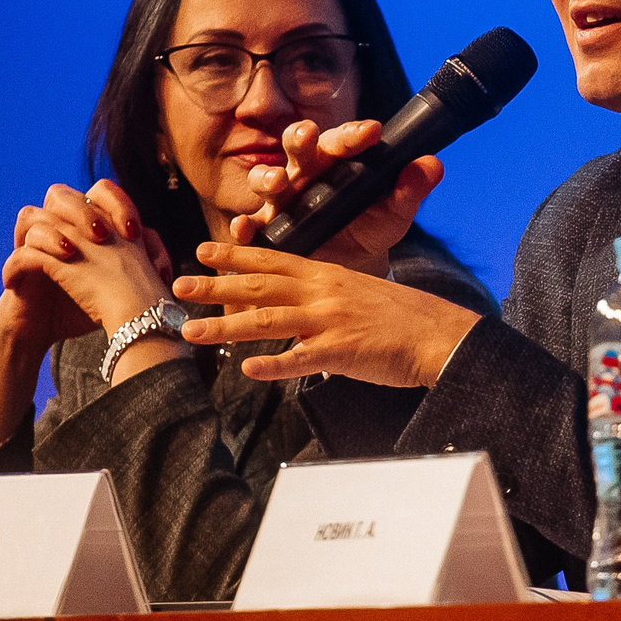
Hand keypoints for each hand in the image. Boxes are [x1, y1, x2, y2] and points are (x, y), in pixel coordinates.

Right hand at [0, 181, 179, 469]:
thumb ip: (136, 268)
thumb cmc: (84, 304)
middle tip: (101, 235)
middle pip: (60, 194)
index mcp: (83, 226)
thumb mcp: (116, 287)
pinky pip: (19, 253)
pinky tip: (54, 269)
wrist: (49, 329)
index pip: (99, 193)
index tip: (135, 232)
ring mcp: (33, 245)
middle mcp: (57, 228)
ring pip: (32, 215)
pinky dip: (34, 258)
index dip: (117, 204)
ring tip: (72, 251)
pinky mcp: (18, 267)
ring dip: (53, 230)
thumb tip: (161, 264)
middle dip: (81, 210)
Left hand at [172, 240, 479, 386]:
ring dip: (226, 326)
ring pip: (267, 322)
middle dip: (215, 286)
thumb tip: (301, 306)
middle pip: (259, 287)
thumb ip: (326, 298)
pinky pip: (301, 359)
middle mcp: (323, 292)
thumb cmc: (404, 319)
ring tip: (192, 332)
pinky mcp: (342, 351)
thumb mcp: (360, 294)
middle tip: (179, 286)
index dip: (236, 257)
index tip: (204, 251)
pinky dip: (273, 364)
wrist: (441, 334)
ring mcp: (330, 321)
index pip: (273, 261)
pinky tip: (246, 369)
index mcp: (327, 275)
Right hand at [231, 118, 442, 278]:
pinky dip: (243, 227)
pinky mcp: (267, 231)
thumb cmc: (372, 228)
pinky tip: (244, 229)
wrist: (354, 268)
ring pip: (266, 180)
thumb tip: (433, 164)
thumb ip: (410, 189)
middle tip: (307, 135)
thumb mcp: (395, 212)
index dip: (353, 135)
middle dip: (299, 138)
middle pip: (297, 148)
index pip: (342, 140)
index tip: (371, 132)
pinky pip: (249, 225)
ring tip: (277, 182)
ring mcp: (282, 201)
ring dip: (267, 177)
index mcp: (337, 162)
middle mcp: (305, 174)